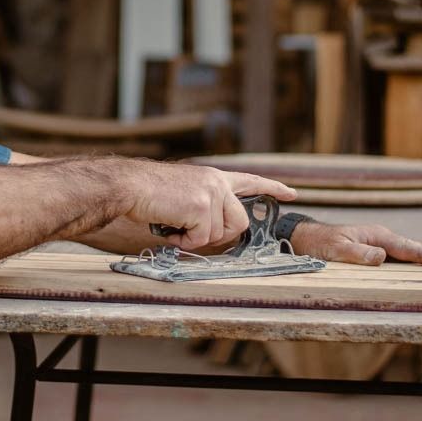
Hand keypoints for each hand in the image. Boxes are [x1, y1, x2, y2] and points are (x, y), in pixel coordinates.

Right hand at [124, 163, 295, 251]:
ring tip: (174, 226)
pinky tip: (170, 229)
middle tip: (192, 234)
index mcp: (213, 177)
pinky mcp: (201, 207)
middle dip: (219, 236)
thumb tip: (211, 231)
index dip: (272, 188)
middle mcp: (217, 183)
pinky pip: (201, 240)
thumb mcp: (184, 193)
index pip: (250, 181)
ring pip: (218, 234)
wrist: (130, 186)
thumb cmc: (148, 193)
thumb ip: (203, 205)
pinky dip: (184, 242)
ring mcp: (211, 194)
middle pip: (239, 222)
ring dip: (195, 239)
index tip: (292, 194)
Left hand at [290, 221, 421, 268]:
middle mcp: (380, 238)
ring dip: (420, 261)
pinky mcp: (371, 251)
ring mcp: (376, 244)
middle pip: (411, 249)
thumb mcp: (337, 249)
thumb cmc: (321, 243)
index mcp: (377, 235)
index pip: (408, 247)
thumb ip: (358, 253)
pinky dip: (406, 264)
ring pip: (404, 254)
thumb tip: (381, 257)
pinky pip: (394, 258)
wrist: (306, 238)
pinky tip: (411, 273)